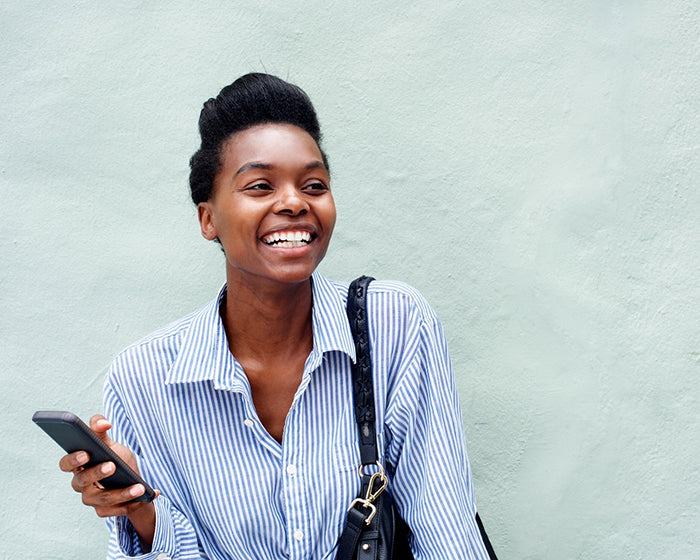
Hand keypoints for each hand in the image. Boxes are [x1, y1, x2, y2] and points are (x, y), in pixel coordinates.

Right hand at [58, 414, 157, 548]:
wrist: (129, 477)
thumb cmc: (114, 456)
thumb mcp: (109, 441)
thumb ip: (100, 429)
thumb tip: (104, 424)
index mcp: (78, 465)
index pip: (66, 464)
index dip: (73, 460)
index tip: (86, 453)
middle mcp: (80, 484)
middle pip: (82, 482)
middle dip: (97, 474)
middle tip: (112, 465)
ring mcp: (91, 499)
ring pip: (104, 499)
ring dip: (123, 493)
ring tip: (140, 487)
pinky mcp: (104, 511)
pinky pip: (118, 509)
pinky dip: (134, 502)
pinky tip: (148, 494)